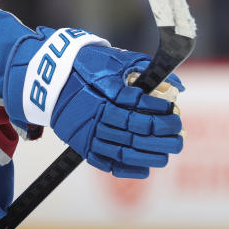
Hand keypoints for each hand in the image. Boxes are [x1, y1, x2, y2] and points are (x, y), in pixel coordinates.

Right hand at [5, 27, 183, 178]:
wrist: (50, 79)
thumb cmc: (86, 66)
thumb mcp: (115, 60)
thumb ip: (145, 69)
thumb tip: (179, 84)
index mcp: (104, 92)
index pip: (139, 106)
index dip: (159, 111)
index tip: (174, 110)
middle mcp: (96, 115)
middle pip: (135, 130)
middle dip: (162, 133)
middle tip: (178, 131)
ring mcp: (88, 133)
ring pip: (124, 149)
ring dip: (150, 153)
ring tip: (169, 151)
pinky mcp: (82, 145)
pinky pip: (106, 162)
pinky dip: (127, 168)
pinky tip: (146, 168)